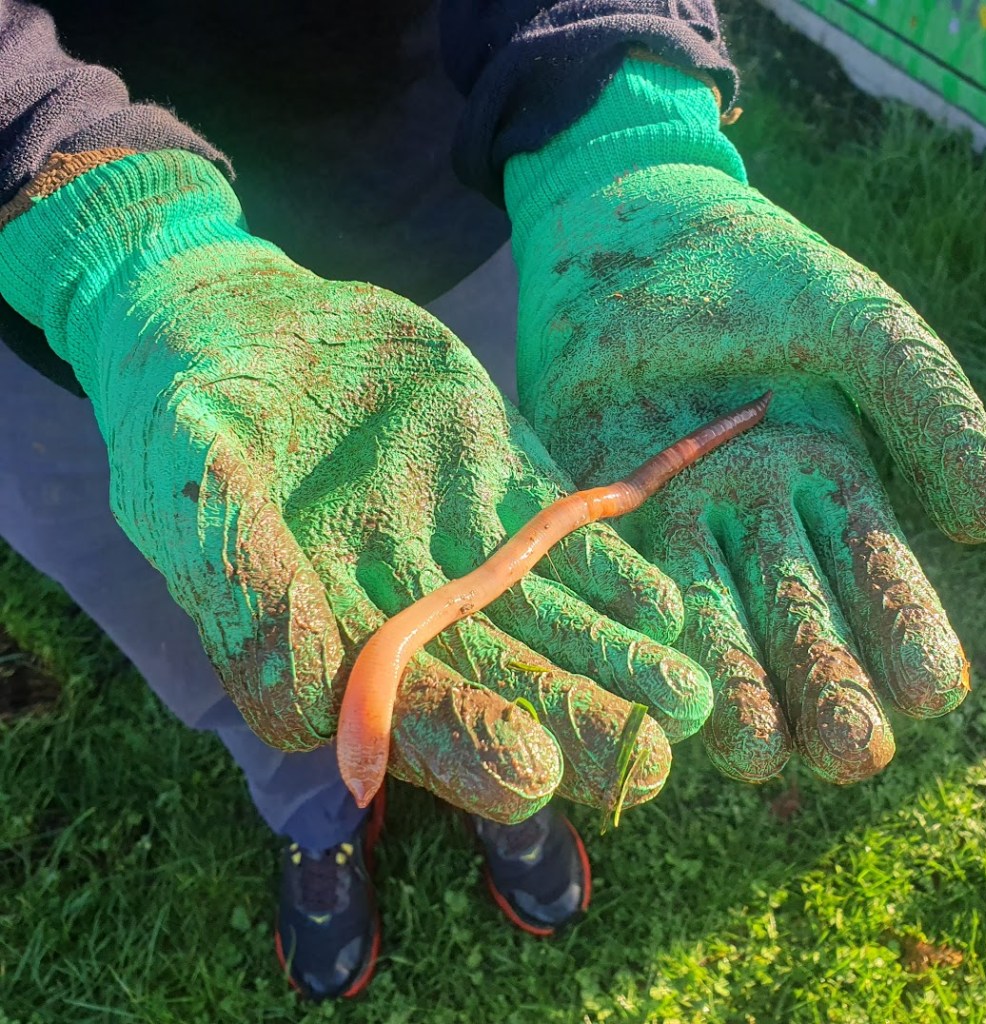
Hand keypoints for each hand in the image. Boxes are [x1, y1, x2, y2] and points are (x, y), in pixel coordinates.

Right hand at [0, 149, 715, 820]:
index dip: (468, 744)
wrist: (233, 318)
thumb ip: (245, 591)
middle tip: (647, 761)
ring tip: (687, 696)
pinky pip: (563, 533)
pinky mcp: (498, 479)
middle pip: (501, 680)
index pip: (407, 713)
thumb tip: (306, 717)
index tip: (532, 774)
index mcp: (328, 635)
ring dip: (615, 660)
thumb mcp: (191, 485)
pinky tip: (664, 605)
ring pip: (547, 616)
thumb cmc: (185, 404)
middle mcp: (406, 607)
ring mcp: (460, 544)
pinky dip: (611, 569)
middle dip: (573, 721)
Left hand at [507, 60, 985, 783]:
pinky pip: (634, 591)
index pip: (884, 581)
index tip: (930, 690)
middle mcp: (759, 519)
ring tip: (764, 755)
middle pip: (806, 623)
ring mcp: (680, 520)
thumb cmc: (753, 267)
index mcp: (830, 480)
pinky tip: (671, 696)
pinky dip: (654, 644)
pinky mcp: (604, 511)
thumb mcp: (858, 323)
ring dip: (747, 694)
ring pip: (723, 626)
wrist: (624, 232)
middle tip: (851, 752)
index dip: (911, 635)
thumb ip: (928, 405)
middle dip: (833, 689)